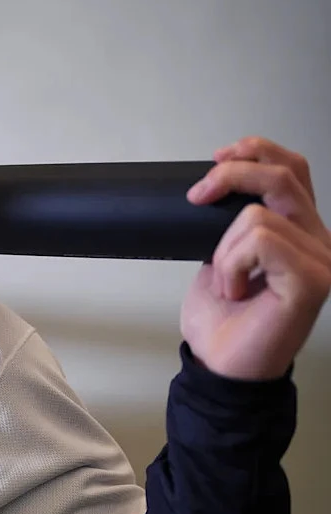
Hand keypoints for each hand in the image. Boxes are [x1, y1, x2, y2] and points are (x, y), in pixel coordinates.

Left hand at [182, 136, 330, 380]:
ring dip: (223, 248)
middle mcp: (322, 241)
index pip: (294, 168)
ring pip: (257, 214)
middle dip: (230, 176)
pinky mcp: (313, 281)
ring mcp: (324, 261)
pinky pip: (260, 241)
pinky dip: (231, 262)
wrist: (220, 363)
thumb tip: (216, 182)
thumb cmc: (222, 315)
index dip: (255, 150)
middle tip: (196, 197)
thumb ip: (234, 221)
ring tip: (228, 281)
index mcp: (303, 230)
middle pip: (283, 175)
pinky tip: (236, 290)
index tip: (214, 160)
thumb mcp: (221, 253)